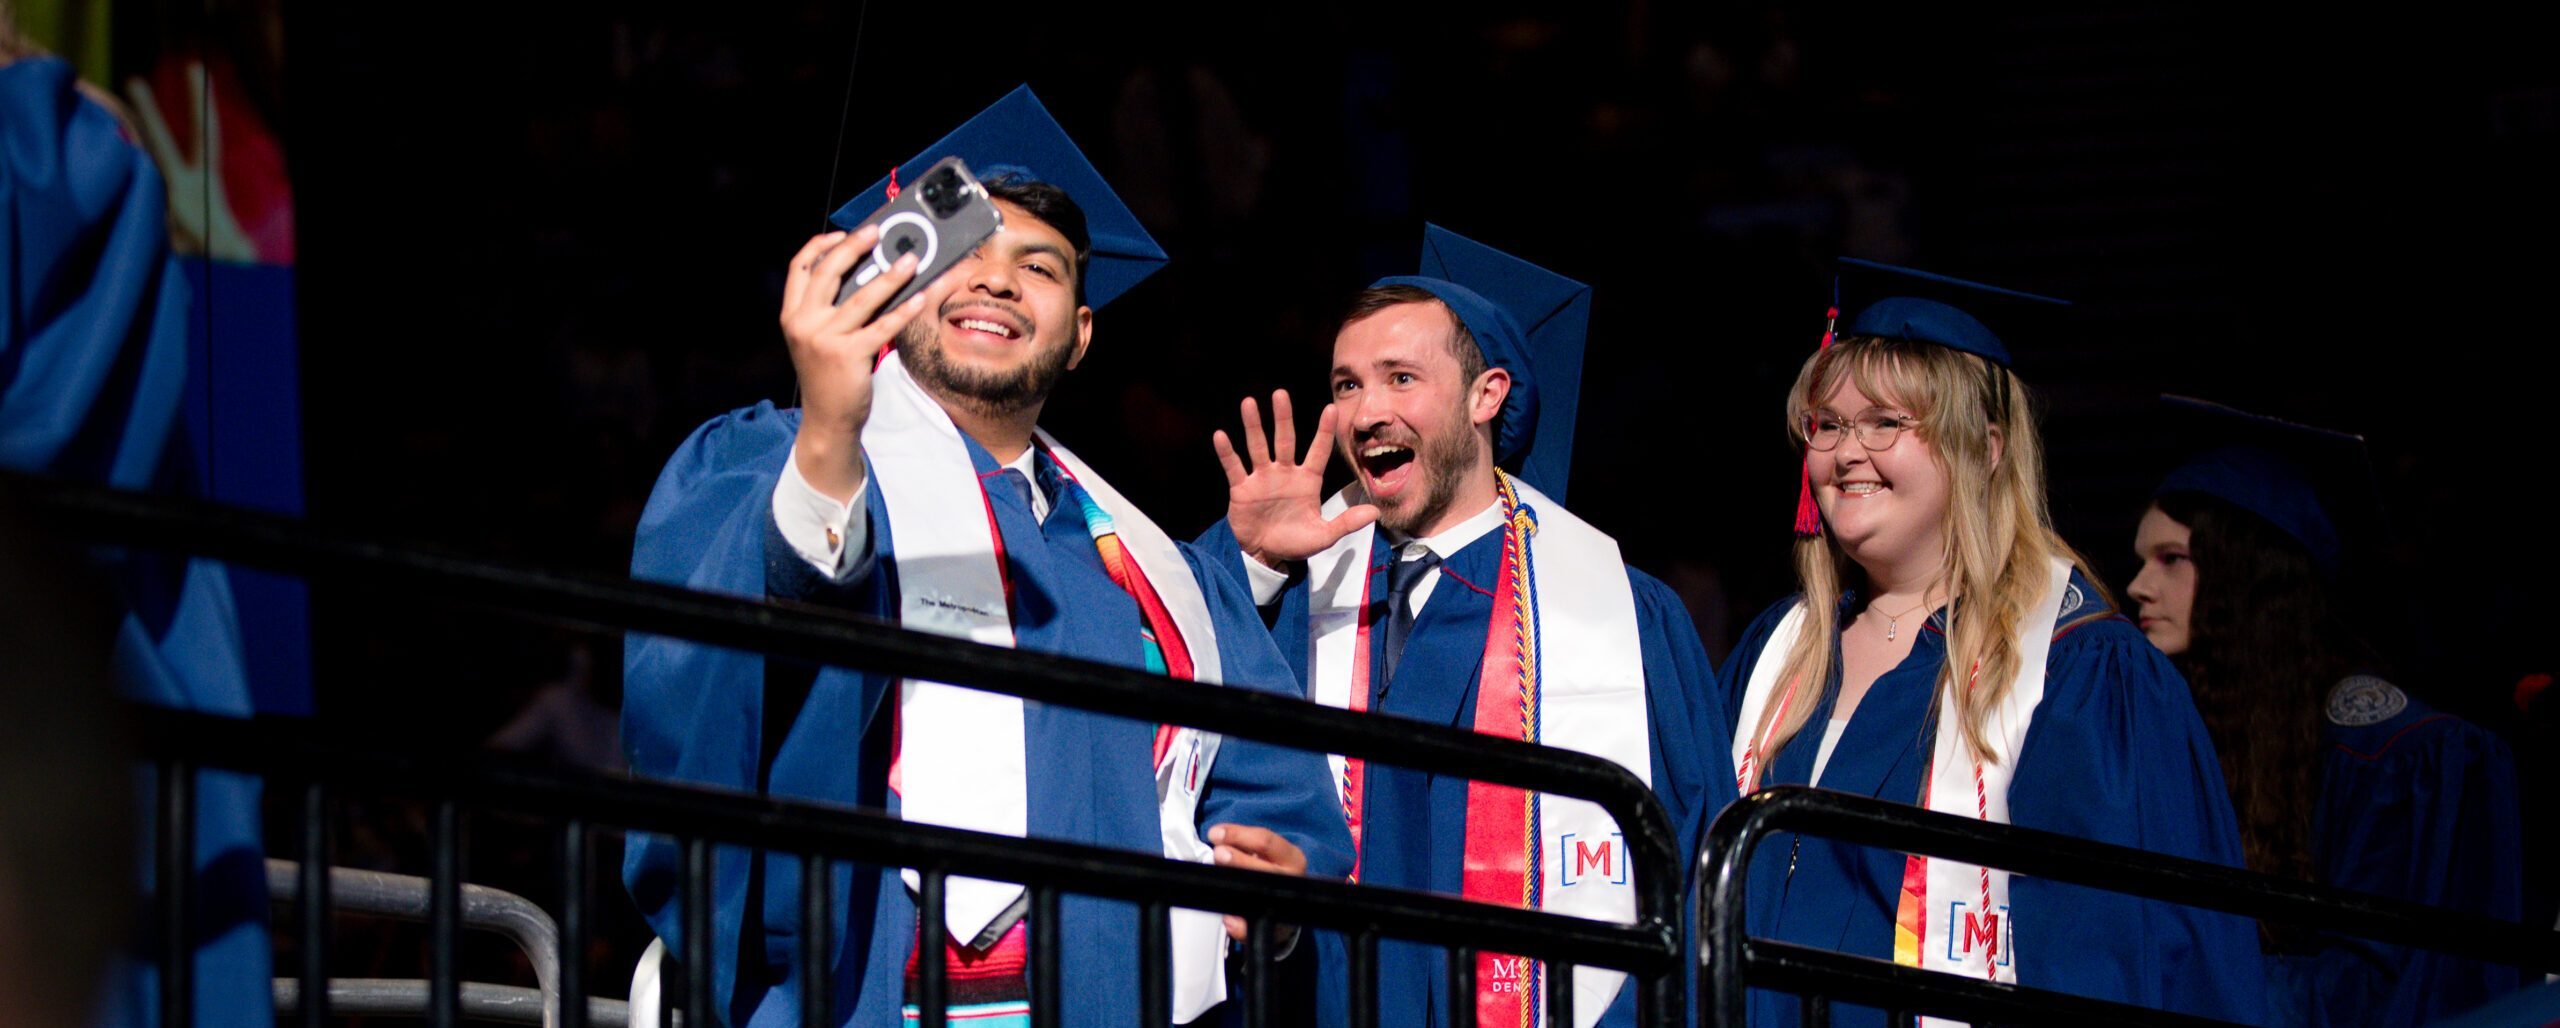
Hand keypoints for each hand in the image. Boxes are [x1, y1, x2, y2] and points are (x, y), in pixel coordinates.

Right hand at [780, 226, 940, 500]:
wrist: (827, 419)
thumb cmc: (828, 375)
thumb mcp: (816, 338)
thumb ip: (830, 309)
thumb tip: (869, 274)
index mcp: (792, 314)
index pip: (800, 268)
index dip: (821, 245)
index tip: (843, 233)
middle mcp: (803, 323)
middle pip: (829, 273)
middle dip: (855, 247)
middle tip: (878, 232)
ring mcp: (824, 338)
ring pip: (861, 297)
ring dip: (889, 275)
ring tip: (911, 260)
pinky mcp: (849, 355)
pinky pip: (882, 326)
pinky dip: (904, 310)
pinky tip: (921, 297)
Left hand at [1208, 823, 1306, 942]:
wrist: (1290, 907)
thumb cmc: (1272, 873)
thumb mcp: (1267, 854)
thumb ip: (1245, 844)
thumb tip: (1219, 837)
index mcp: (1292, 857)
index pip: (1265, 841)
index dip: (1237, 835)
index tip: (1216, 833)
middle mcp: (1292, 879)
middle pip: (1262, 867)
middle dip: (1236, 859)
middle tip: (1218, 854)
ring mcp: (1284, 904)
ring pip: (1260, 893)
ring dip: (1236, 885)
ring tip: (1218, 880)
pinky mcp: (1276, 929)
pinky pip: (1254, 927)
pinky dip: (1238, 924)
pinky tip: (1229, 918)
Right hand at [1212, 390, 1379, 567]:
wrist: (1266, 556)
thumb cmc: (1296, 542)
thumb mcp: (1324, 536)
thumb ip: (1347, 523)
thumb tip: (1375, 513)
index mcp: (1308, 481)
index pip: (1318, 451)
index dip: (1324, 431)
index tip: (1331, 408)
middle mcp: (1285, 473)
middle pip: (1285, 440)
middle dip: (1283, 417)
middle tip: (1281, 394)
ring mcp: (1262, 478)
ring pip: (1258, 446)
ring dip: (1253, 426)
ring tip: (1249, 403)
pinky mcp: (1242, 489)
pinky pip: (1234, 467)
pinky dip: (1227, 453)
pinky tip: (1221, 436)